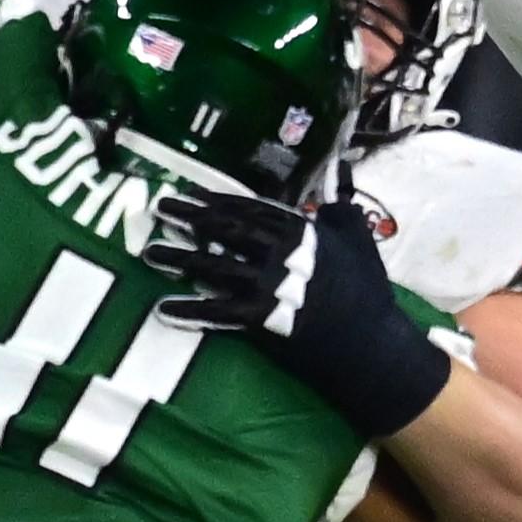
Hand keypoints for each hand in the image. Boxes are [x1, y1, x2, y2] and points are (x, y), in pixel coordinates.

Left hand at [148, 194, 449, 436]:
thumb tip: (334, 180)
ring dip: (179, 258)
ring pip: (214, 266)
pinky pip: (217, 311)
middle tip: (161, 207)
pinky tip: (163, 307)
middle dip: (190, 217)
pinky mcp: (262, 319)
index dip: (219, 199)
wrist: (370, 341)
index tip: (192, 194)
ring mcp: (268, 286)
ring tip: (151, 252)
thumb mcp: (360, 240)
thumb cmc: (368, 289)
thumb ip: (341, 209)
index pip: (252, 208)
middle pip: (226, 229)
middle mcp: (281, 254)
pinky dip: (189, 309)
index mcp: (302, 232)